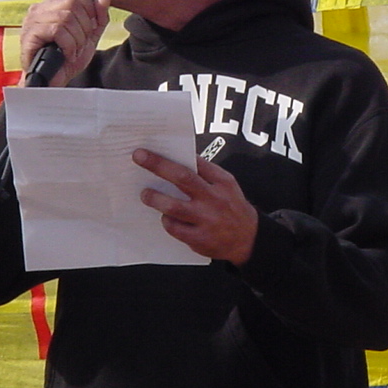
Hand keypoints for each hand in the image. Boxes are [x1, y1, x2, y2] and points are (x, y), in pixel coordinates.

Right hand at [19, 0, 110, 86]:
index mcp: (53, 6)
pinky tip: (67, 54)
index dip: (89, 8)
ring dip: (77, 38)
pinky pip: (57, 30)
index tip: (89, 28)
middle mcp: (40, 9)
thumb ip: (99, 17)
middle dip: (84, 26)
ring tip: (73, 51)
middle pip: (73, 2)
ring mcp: (32, 21)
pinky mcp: (30, 34)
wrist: (54, 83)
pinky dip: (68, 45)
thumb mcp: (90, 36)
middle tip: (80, 43)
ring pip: (66, 17)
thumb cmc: (67, 60)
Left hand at [133, 149, 257, 265]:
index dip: (175, 154)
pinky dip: (167, 221)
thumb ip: (207, 174)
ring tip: (145, 194)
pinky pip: (175, 228)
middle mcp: (214, 199)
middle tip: (139, 157)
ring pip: (174, 207)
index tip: (154, 148)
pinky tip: (165, 217)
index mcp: (222, 182)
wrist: (249, 239)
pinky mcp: (199, 239)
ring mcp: (206, 220)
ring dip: (155, 198)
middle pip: (183, 178)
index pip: (197, 162)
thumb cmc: (232, 208)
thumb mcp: (227, 186)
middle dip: (159, 165)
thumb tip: (180, 160)